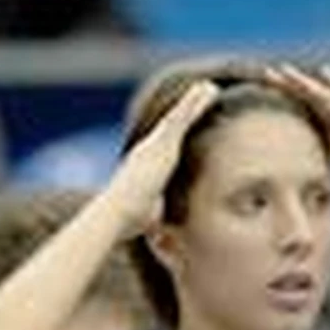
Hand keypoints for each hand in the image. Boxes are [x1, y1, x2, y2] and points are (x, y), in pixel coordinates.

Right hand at [107, 79, 219, 236]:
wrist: (119, 211)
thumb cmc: (129, 221)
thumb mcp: (147, 219)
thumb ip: (154, 220)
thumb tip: (158, 241)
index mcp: (147, 166)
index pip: (166, 147)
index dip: (176, 135)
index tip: (183, 126)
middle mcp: (151, 149)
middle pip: (173, 125)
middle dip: (186, 111)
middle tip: (201, 97)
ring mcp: (157, 143)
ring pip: (180, 115)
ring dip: (195, 100)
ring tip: (210, 88)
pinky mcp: (166, 141)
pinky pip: (184, 116)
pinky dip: (196, 102)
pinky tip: (210, 90)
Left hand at [263, 64, 329, 224]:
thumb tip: (328, 200)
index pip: (310, 122)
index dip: (289, 110)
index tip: (265, 101)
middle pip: (314, 105)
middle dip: (291, 91)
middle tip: (266, 75)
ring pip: (329, 100)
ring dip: (307, 85)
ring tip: (284, 71)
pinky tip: (325, 72)